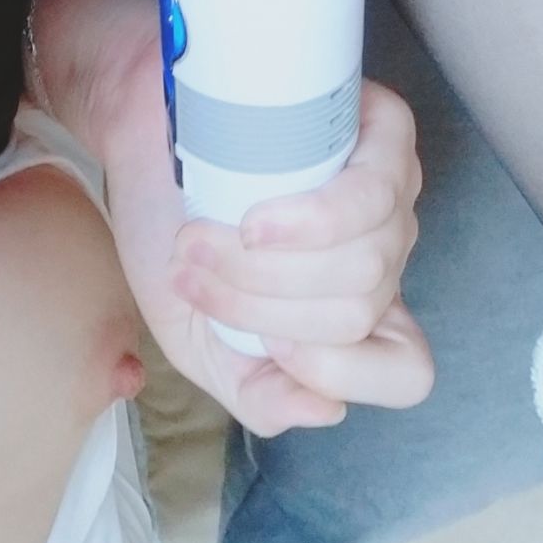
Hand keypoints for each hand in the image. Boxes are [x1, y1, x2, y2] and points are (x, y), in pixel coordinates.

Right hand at [103, 40, 432, 435]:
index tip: (261, 342)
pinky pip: (374, 200)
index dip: (337, 370)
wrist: (134, 134)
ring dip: (264, 267)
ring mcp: (390, 192)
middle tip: (193, 267)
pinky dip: (312, 223)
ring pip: (364, 266)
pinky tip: (257, 218)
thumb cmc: (170, 228)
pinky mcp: (381, 132)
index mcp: (354, 311)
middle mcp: (383, 253)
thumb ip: (253, 391)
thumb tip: (327, 410)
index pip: (408, 372)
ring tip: (200, 237)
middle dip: (259, 305)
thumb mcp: (196, 338)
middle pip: (359, 315)